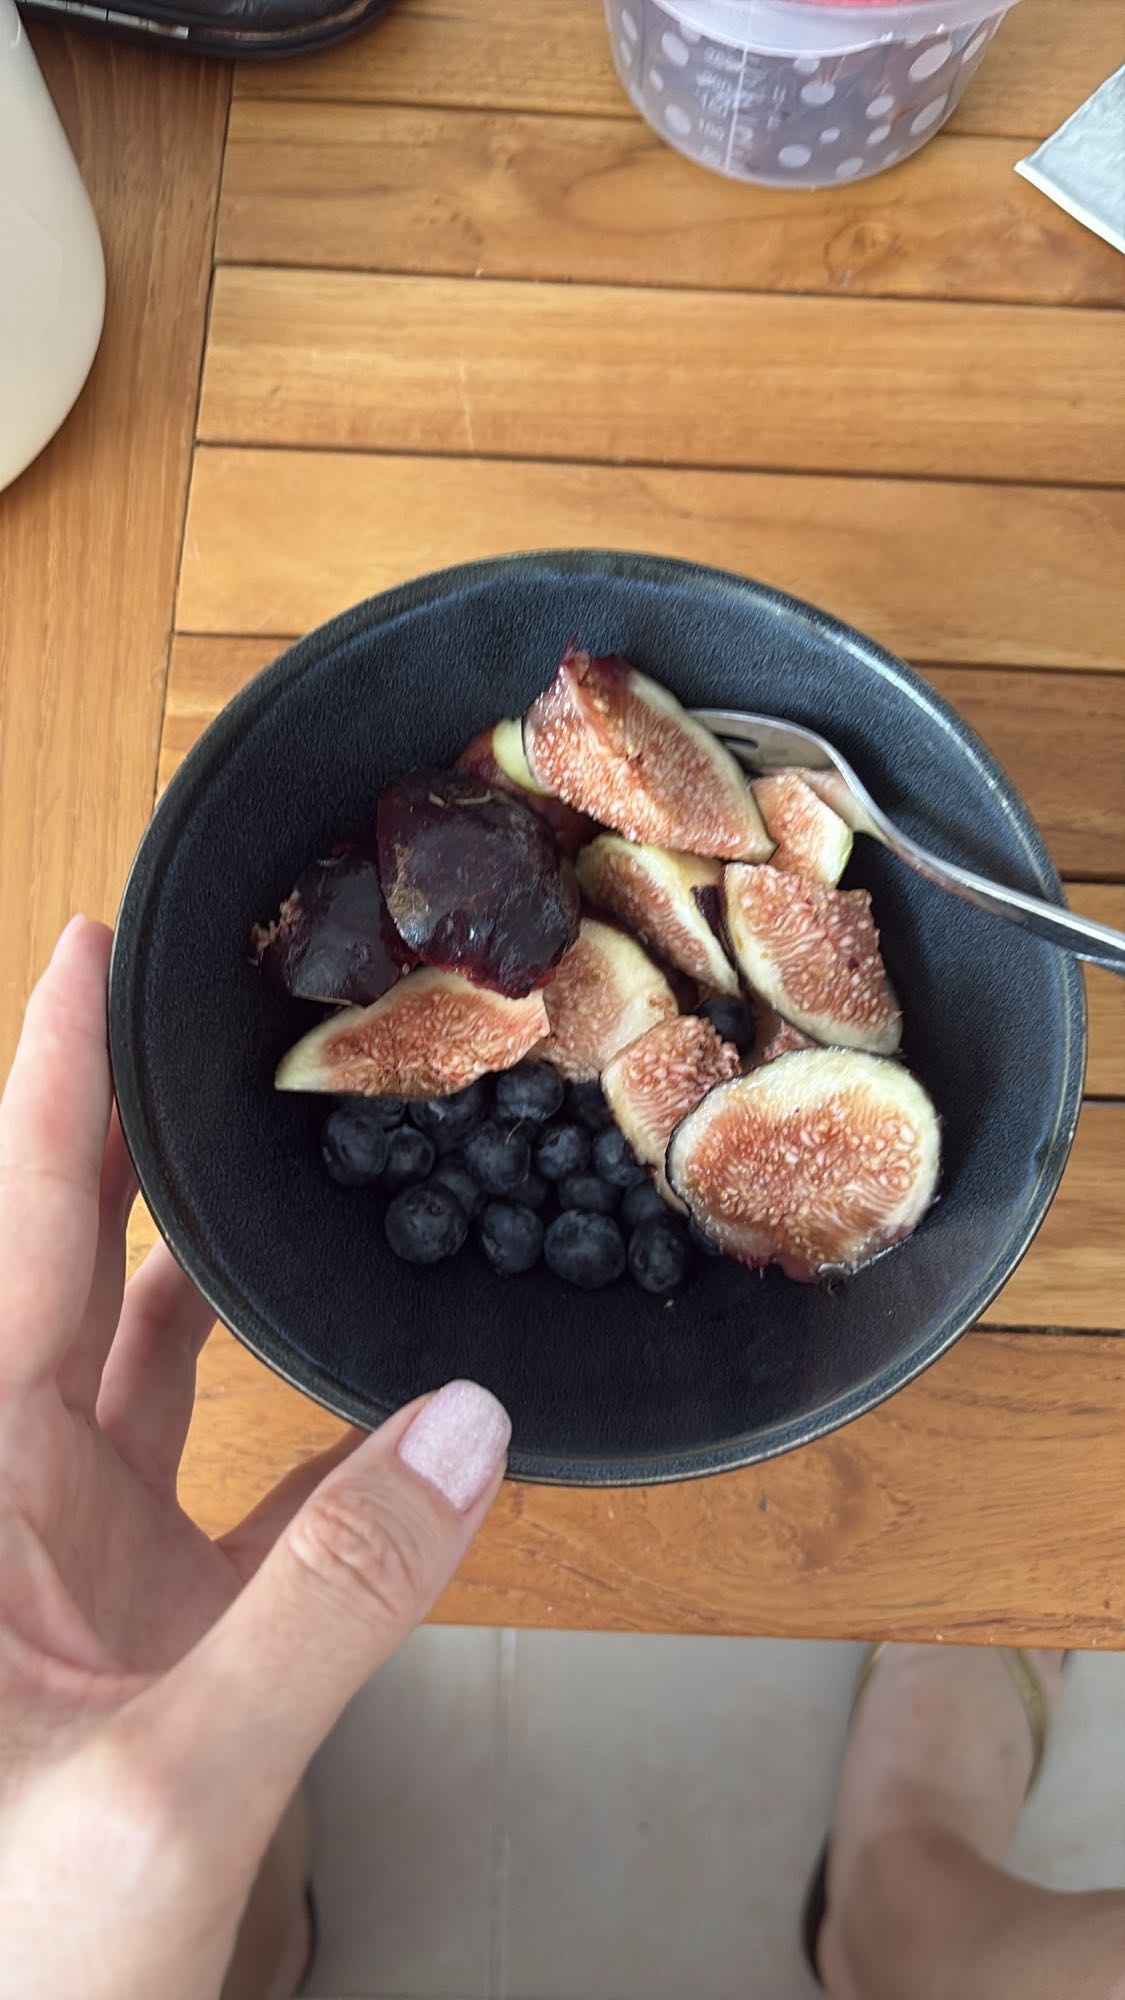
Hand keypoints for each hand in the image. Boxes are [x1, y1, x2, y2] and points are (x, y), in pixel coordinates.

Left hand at [0, 918, 509, 1999]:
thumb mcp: (165, 1794)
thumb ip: (328, 1604)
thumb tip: (461, 1434)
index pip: (15, 1235)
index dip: (51, 1084)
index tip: (94, 953)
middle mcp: (7, 1509)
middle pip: (79, 1272)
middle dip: (133, 1138)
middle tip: (209, 1021)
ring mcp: (71, 1574)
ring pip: (148, 1370)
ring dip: (212, 1270)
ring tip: (286, 1161)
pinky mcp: (143, 1643)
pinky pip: (243, 1504)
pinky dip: (317, 1447)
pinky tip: (390, 1410)